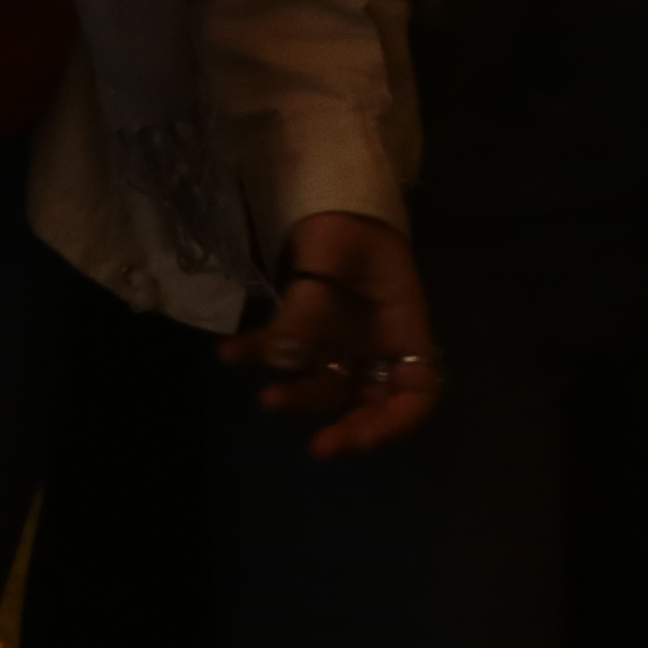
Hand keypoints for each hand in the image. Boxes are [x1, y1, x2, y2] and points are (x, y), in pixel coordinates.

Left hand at [218, 210, 443, 459]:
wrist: (328, 198)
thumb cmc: (348, 226)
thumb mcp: (332, 255)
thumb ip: (309, 307)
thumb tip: (282, 363)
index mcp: (405, 330)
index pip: (418, 393)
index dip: (398, 423)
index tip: (362, 438)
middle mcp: (378, 346)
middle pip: (370, 400)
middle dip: (346, 427)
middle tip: (318, 449)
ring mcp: (343, 341)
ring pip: (326, 384)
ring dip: (299, 396)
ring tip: (265, 398)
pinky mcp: (309, 331)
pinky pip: (287, 353)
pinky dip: (260, 356)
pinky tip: (229, 354)